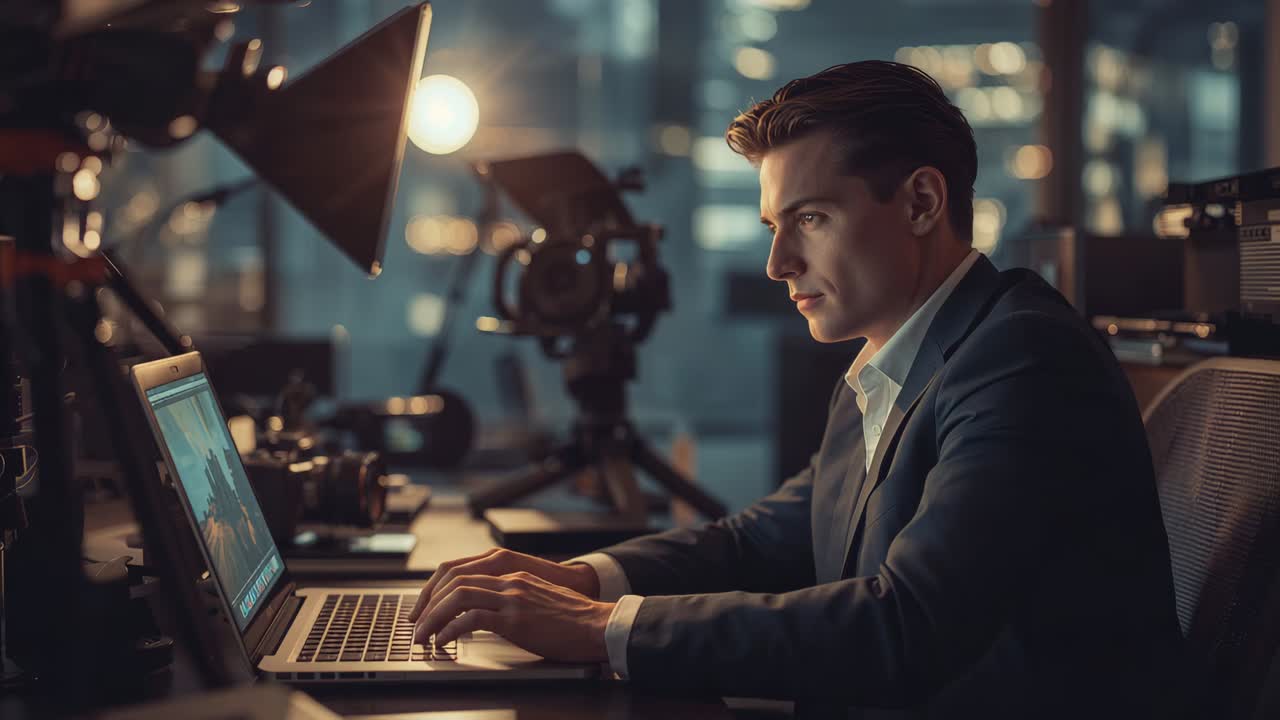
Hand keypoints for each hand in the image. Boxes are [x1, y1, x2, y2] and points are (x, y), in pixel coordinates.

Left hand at [412, 570, 613, 662]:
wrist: (597, 625)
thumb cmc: (572, 618)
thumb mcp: (537, 599)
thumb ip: (512, 599)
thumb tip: (486, 614)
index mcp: (512, 574)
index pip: (461, 571)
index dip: (436, 589)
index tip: (424, 608)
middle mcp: (509, 580)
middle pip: (454, 580)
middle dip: (428, 603)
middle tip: (415, 625)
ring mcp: (512, 597)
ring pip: (458, 596)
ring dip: (434, 617)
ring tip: (423, 636)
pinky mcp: (516, 618)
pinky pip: (472, 619)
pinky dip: (451, 630)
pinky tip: (445, 642)